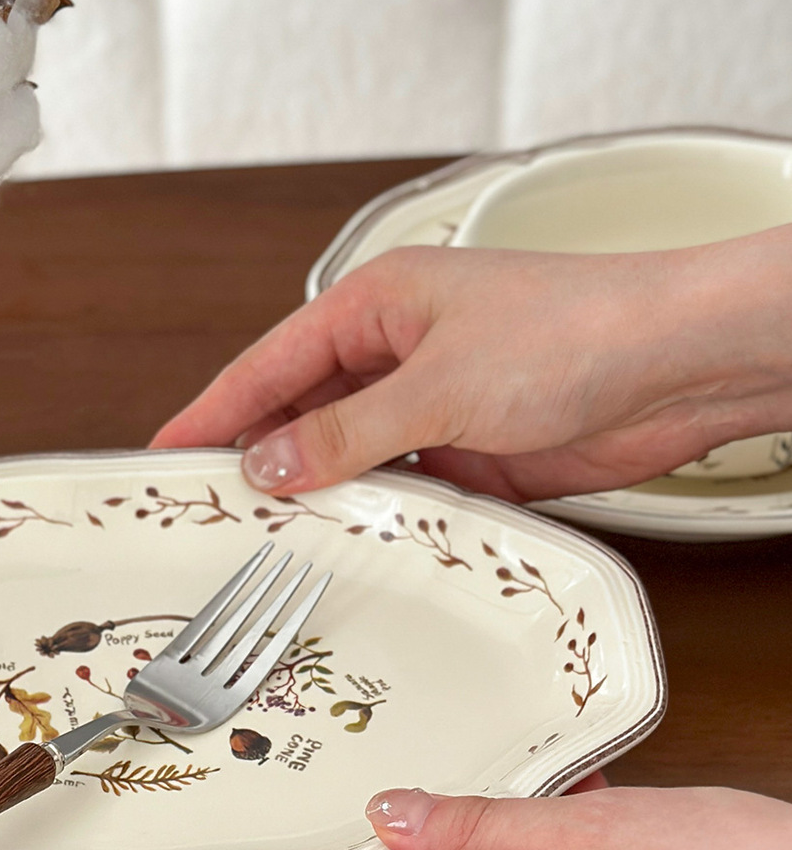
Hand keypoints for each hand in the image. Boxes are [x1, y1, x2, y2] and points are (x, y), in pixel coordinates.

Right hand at [152, 230, 791, 500]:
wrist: (682, 365)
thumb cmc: (578, 330)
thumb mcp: (440, 386)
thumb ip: (350, 433)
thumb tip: (273, 462)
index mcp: (382, 302)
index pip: (273, 361)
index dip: (217, 409)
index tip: (167, 452)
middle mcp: (405, 349)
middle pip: (308, 412)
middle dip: (265, 459)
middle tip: (211, 511)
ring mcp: (442, 403)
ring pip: (357, 458)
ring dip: (327, 496)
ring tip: (274, 541)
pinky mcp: (481, 453)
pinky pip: (410, 492)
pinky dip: (384, 519)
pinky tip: (357, 547)